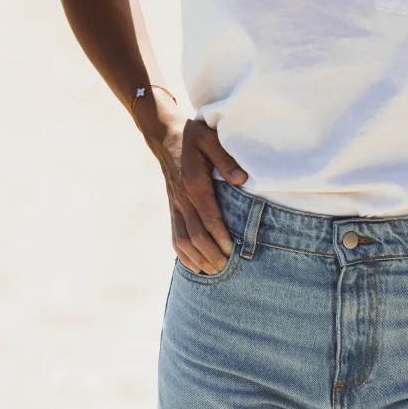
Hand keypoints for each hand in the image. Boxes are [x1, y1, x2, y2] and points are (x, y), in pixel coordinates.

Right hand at [136, 93, 248, 274]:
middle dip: (211, 255)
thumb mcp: (210, 139)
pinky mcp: (173, 210)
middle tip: (227, 269)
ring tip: (214, 272)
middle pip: (196, 236)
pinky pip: (175, 238)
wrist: (165, 135)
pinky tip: (196, 267)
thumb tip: (242, 180)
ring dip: (198, 259)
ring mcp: (175, 207)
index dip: (220, 237)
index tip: (232, 252)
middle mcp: (182, 199)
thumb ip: (226, 159)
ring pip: (184, 241)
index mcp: (194, 184)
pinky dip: (184, 255)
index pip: (208, 218)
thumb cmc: (193, 137)